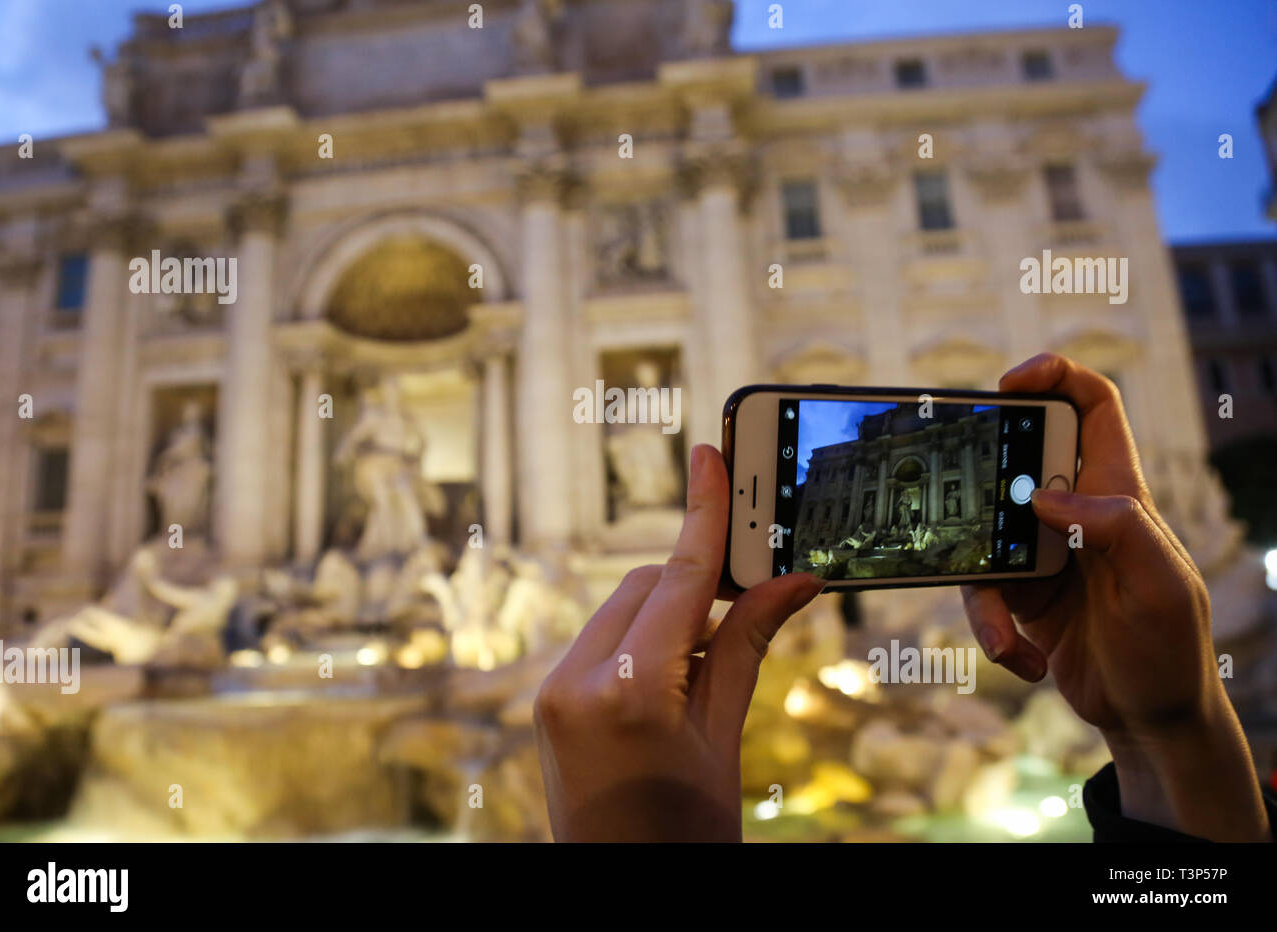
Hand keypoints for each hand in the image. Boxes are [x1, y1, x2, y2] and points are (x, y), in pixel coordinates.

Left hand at [535, 444, 822, 840]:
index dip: (705, 513)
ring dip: (669, 613)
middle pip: (649, 586)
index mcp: (632, 691)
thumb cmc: (687, 836)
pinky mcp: (548, 700)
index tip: (712, 455)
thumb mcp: (725, 740)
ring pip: (622, 608)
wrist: (622, 892)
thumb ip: (748, 648)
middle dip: (700, 585)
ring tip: (710, 664)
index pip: (681, 579)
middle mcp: (578, 679)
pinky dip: (641, 638)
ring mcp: (554, 690)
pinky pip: (601, 639)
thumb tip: (794, 582)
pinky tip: (672, 676)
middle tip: (755, 596)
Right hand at [961, 353, 1268, 840]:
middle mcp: (1076, 514)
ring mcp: (1043, 552)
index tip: (1011, 384)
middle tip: (959, 503)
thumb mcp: (1160, 585)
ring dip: (983, 591)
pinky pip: (981, 592)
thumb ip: (1116, 527)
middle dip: (981, 481)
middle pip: (1015, 462)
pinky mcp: (1020, 594)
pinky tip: (1023, 660)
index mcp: (1119, 494)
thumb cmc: (1170, 648)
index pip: (1093, 408)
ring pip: (982, 535)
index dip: (1055, 378)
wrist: (1151, 720)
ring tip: (1008, 639)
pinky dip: (991, 630)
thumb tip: (1044, 496)